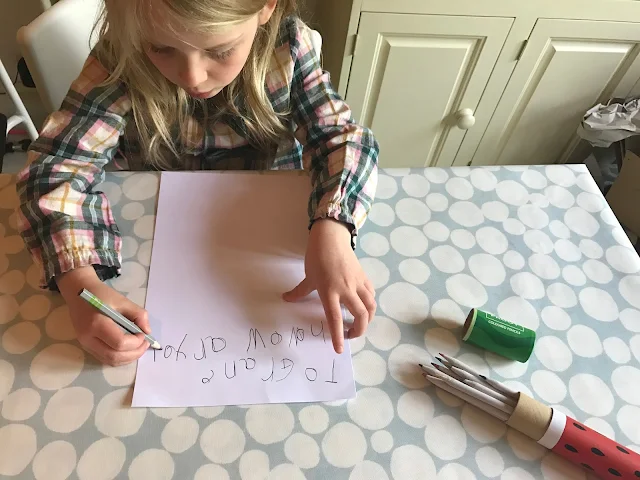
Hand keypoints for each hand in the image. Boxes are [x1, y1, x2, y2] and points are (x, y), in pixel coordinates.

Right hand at [57, 266, 150, 365]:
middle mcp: (88, 338)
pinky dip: (119, 358)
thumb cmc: (101, 294)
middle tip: (145, 344)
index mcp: (97, 324)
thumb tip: (147, 331)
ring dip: (128, 358)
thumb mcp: (122, 300)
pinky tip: (128, 349)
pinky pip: (105, 358)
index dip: (135, 342)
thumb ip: (138, 315)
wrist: (78, 292)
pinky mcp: (86, 346)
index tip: (143, 334)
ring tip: (139, 347)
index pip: (119, 343)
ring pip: (110, 361)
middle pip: (114, 356)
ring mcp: (85, 344)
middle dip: (134, 353)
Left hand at [283, 219, 375, 353]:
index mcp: (329, 291)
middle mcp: (346, 290)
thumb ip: (299, 291)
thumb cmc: (317, 257)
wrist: (331, 237)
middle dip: (358, 330)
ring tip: (360, 323)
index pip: (334, 318)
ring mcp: (357, 283)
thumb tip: (286, 299)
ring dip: (367, 319)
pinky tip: (363, 305)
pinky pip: (370, 294)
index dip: (337, 336)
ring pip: (370, 306)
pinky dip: (369, 304)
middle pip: (360, 315)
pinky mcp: (364, 277)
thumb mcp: (307, 276)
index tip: (340, 349)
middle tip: (351, 335)